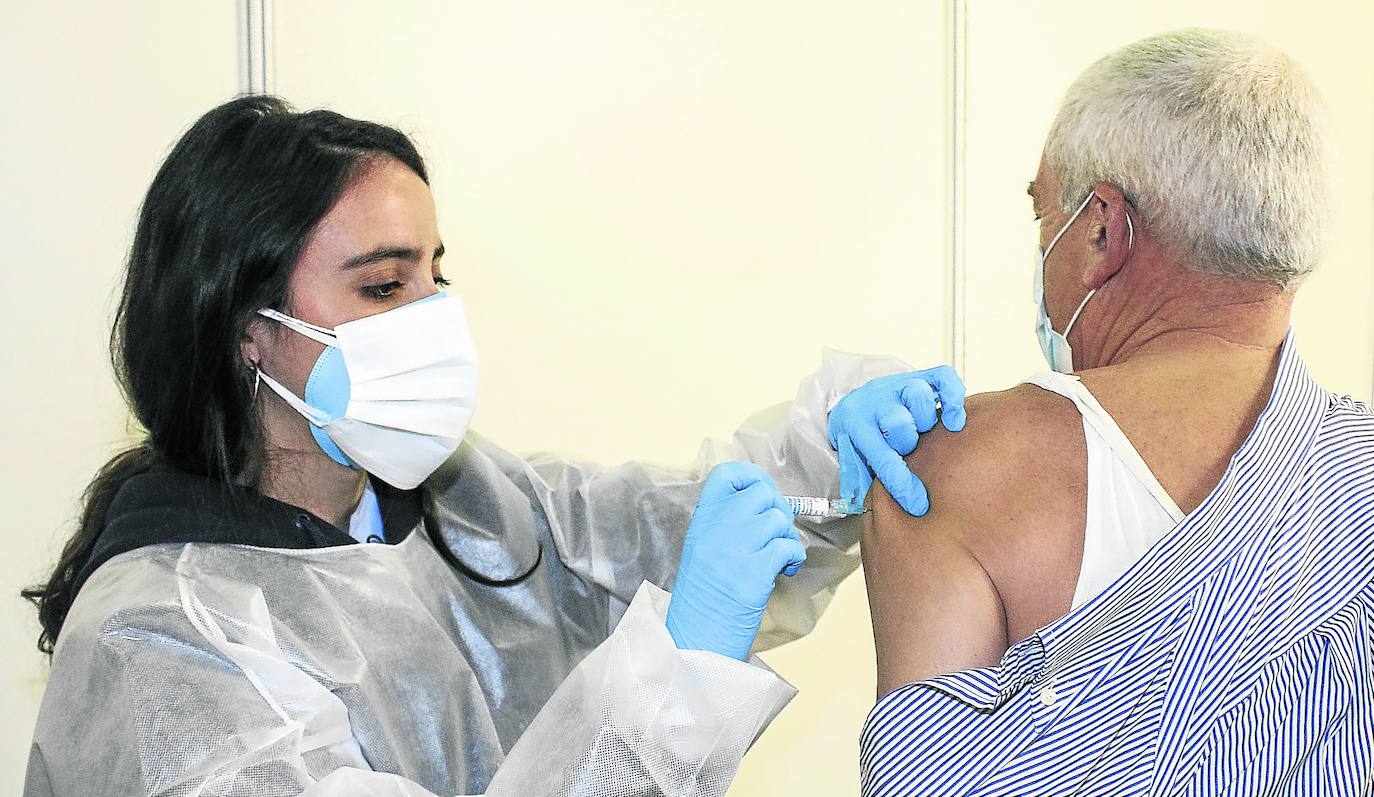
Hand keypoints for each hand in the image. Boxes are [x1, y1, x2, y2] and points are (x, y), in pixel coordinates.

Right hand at [665, 462, 803, 660]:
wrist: (696, 640)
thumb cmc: (703, 600)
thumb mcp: (703, 550)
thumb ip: (726, 524)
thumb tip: (765, 505)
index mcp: (701, 522)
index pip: (727, 474)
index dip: (752, 477)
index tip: (763, 494)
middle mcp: (715, 529)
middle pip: (762, 493)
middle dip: (778, 511)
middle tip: (775, 535)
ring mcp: (734, 549)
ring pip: (779, 519)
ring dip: (787, 537)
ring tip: (778, 559)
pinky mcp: (754, 572)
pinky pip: (789, 547)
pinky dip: (794, 558)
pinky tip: (785, 571)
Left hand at [827, 365, 966, 516]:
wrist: (858, 401)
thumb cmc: (863, 438)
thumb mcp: (853, 460)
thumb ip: (859, 483)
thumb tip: (866, 508)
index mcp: (858, 426)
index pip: (882, 458)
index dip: (902, 485)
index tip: (918, 505)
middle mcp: (878, 402)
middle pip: (900, 423)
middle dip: (909, 443)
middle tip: (911, 450)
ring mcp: (900, 386)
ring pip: (919, 397)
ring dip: (927, 418)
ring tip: (927, 431)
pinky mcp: (921, 376)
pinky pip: (943, 378)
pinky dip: (954, 395)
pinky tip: (954, 417)